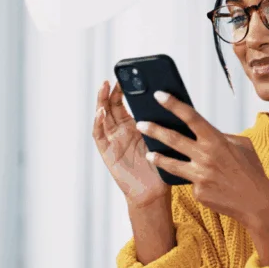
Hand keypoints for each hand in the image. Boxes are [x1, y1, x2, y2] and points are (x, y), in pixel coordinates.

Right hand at [92, 80, 168, 206]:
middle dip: (111, 91)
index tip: (126, 76)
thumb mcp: (162, 139)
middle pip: (111, 106)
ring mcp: (112, 140)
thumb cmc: (161, 166)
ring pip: (102, 116)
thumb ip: (160, 122)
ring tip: (104, 87)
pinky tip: (101, 112)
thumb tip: (170, 99)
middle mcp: (120, 131)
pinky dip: (98, 122)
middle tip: (115, 79)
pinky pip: (99, 135)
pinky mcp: (107, 152)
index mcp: (134, 126)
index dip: (122, 89)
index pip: (124, 103)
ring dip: (101, 101)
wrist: (154, 191)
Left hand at [137, 92, 268, 257]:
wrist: (257, 203)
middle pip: (174, 139)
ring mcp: (200, 176)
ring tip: (148, 153)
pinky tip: (204, 183)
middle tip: (140, 123)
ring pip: (171, 164)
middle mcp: (206, 156)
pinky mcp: (198, 192)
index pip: (192, 117)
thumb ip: (222, 137)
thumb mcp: (242, 146)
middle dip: (155, 129)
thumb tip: (204, 132)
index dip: (174, 104)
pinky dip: (193, 180)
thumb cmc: (251, 171)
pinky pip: (189, 182)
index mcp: (217, 141)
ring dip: (157, 157)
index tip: (159, 95)